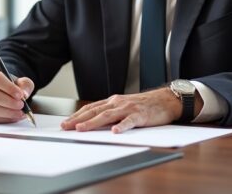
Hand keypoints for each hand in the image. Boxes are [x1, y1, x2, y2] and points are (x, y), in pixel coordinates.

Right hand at [0, 67, 34, 123]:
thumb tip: (24, 94)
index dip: (9, 88)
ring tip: (19, 112)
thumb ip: (24, 84)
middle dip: (9, 102)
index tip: (20, 95)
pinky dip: (3, 119)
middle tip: (21, 105)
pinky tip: (12, 117)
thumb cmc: (6, 86)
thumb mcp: (17, 80)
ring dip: (7, 113)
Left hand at [61, 88, 181, 132]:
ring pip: (107, 115)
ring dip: (93, 122)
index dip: (77, 115)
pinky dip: (121, 126)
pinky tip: (114, 132)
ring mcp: (128, 108)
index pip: (90, 108)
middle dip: (79, 119)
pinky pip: (129, 121)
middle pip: (95, 111)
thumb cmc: (144, 106)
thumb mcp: (124, 107)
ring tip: (82, 128)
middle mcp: (118, 103)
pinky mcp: (140, 115)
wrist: (165, 100)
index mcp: (112, 101)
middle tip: (66, 127)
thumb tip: (93, 123)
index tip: (65, 123)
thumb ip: (111, 113)